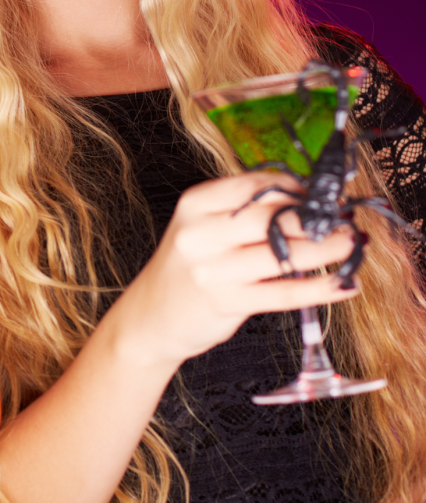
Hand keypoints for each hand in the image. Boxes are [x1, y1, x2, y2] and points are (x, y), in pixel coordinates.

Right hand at [115, 172, 359, 369]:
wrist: (150, 316)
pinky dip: (319, 289)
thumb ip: (243, 211)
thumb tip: (305, 200)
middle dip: (316, 218)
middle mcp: (199, 234)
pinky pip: (283, 294)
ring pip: (281, 254)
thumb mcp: (202, 227)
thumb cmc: (186, 268)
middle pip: (270, 217)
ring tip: (352, 244)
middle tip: (345, 219)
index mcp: (194, 205)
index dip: (293, 188)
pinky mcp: (226, 303)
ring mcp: (211, 270)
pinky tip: (342, 284)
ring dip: (326, 249)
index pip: (253, 185)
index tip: (320, 194)